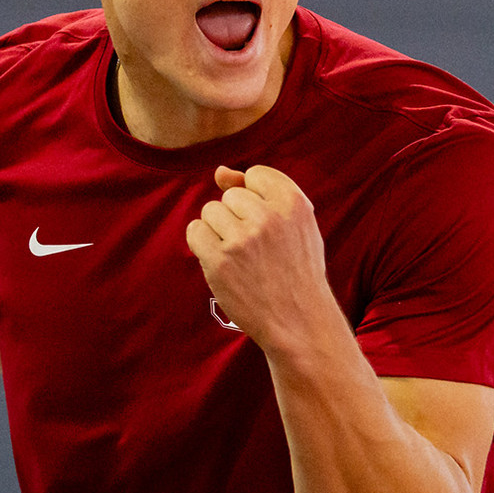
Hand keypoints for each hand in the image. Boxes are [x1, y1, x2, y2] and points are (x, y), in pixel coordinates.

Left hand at [185, 165, 341, 351]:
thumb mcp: (296, 224)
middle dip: (237, 218)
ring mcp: (242, 239)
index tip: (267, 227)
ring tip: (241, 257)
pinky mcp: (220, 260)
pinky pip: (195, 231)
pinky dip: (203, 245)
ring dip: (218, 232)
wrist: (298, 321)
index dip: (256, 201)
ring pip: (210, 212)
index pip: (255, 175)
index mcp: (293, 202)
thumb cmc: (295, 269)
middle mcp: (268, 217)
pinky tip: (222, 262)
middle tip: (257, 249)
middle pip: (229, 196)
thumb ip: (261, 192)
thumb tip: (219, 171)